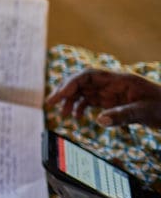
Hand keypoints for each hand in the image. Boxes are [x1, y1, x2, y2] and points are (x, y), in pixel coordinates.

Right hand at [46, 68, 160, 126]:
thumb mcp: (145, 113)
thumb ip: (122, 116)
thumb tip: (98, 121)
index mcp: (119, 80)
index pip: (88, 76)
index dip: (70, 84)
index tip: (58, 96)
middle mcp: (112, 84)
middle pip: (82, 82)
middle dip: (65, 91)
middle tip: (51, 104)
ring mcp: (112, 93)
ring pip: (84, 92)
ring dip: (71, 101)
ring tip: (64, 116)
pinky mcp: (114, 102)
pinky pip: (92, 101)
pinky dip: (82, 108)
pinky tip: (78, 118)